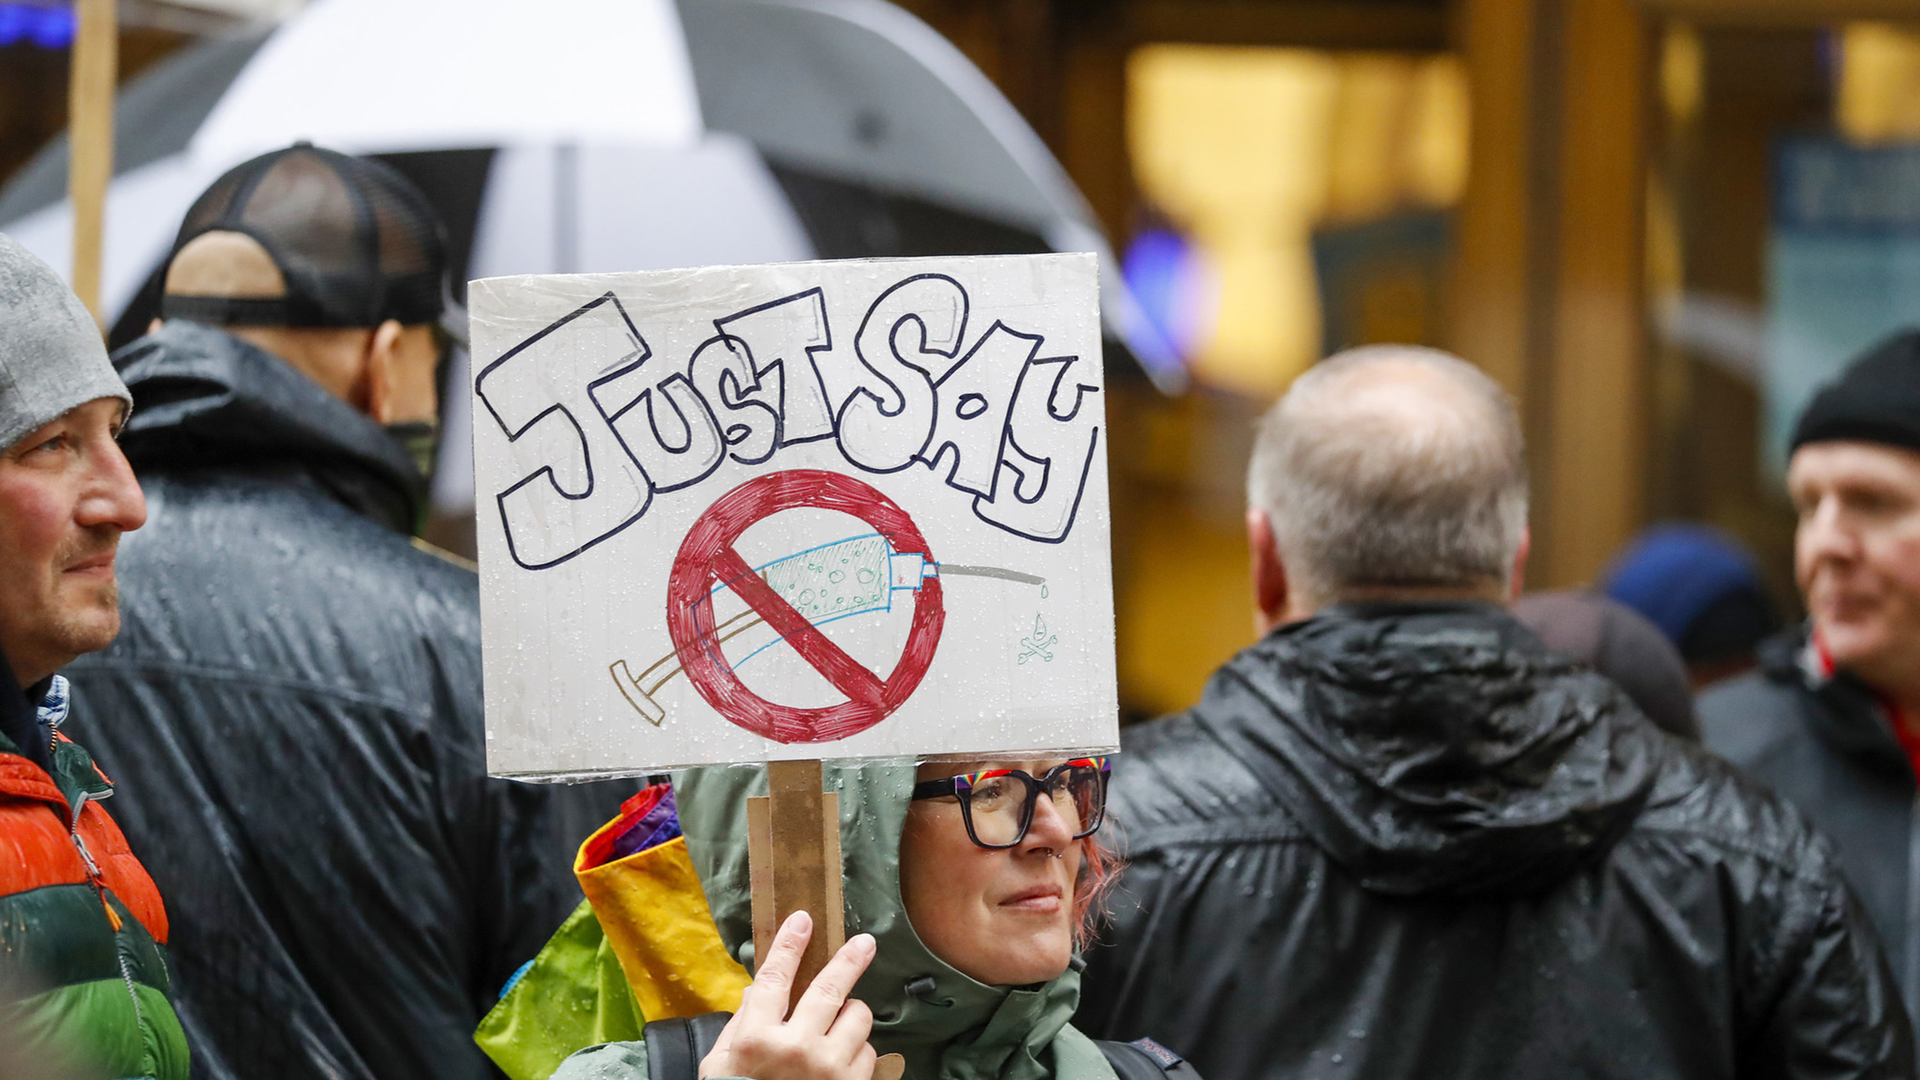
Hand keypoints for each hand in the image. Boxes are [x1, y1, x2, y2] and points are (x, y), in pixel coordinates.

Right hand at [700, 911, 879, 1079]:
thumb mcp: (722, 1065)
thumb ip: (741, 1026)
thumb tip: (759, 990)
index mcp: (755, 1038)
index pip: (774, 977)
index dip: (790, 944)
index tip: (803, 919)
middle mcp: (794, 1048)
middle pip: (829, 989)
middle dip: (849, 960)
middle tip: (864, 944)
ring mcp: (828, 1069)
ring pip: (857, 1018)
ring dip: (850, 1018)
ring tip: (834, 1031)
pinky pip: (869, 1053)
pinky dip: (857, 1053)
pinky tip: (840, 1063)